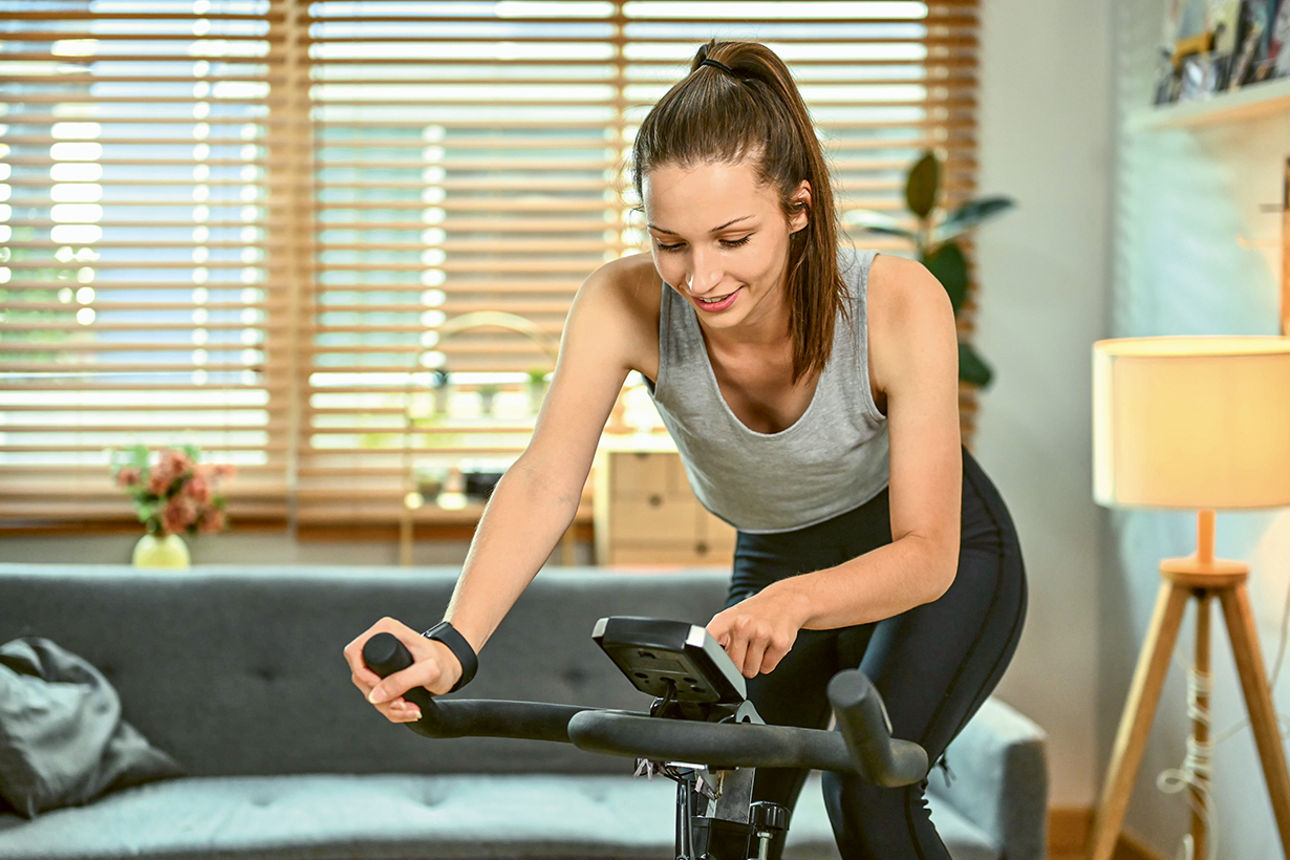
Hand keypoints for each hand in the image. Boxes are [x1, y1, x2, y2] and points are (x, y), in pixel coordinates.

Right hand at [342, 616, 462, 723]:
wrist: (454, 666)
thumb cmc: (445, 662)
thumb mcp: (428, 671)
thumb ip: (402, 681)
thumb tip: (373, 696)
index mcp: (385, 630)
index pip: (355, 652)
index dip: (363, 674)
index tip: (384, 687)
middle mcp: (378, 641)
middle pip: (360, 676)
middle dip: (380, 697)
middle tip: (404, 703)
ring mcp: (379, 660)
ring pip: (369, 690)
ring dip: (387, 706)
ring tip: (411, 708)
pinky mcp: (383, 674)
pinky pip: (377, 696)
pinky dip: (391, 708)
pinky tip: (408, 709)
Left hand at [706, 582, 809, 678]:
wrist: (786, 600)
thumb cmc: (755, 612)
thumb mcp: (731, 617)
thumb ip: (718, 637)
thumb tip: (708, 660)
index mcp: (727, 618)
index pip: (709, 643)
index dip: (708, 656)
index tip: (710, 659)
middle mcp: (743, 624)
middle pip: (733, 666)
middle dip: (739, 662)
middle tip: (745, 648)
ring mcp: (762, 633)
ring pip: (750, 671)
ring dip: (754, 664)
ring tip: (758, 645)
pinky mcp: (780, 643)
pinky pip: (767, 668)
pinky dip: (768, 662)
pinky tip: (769, 646)